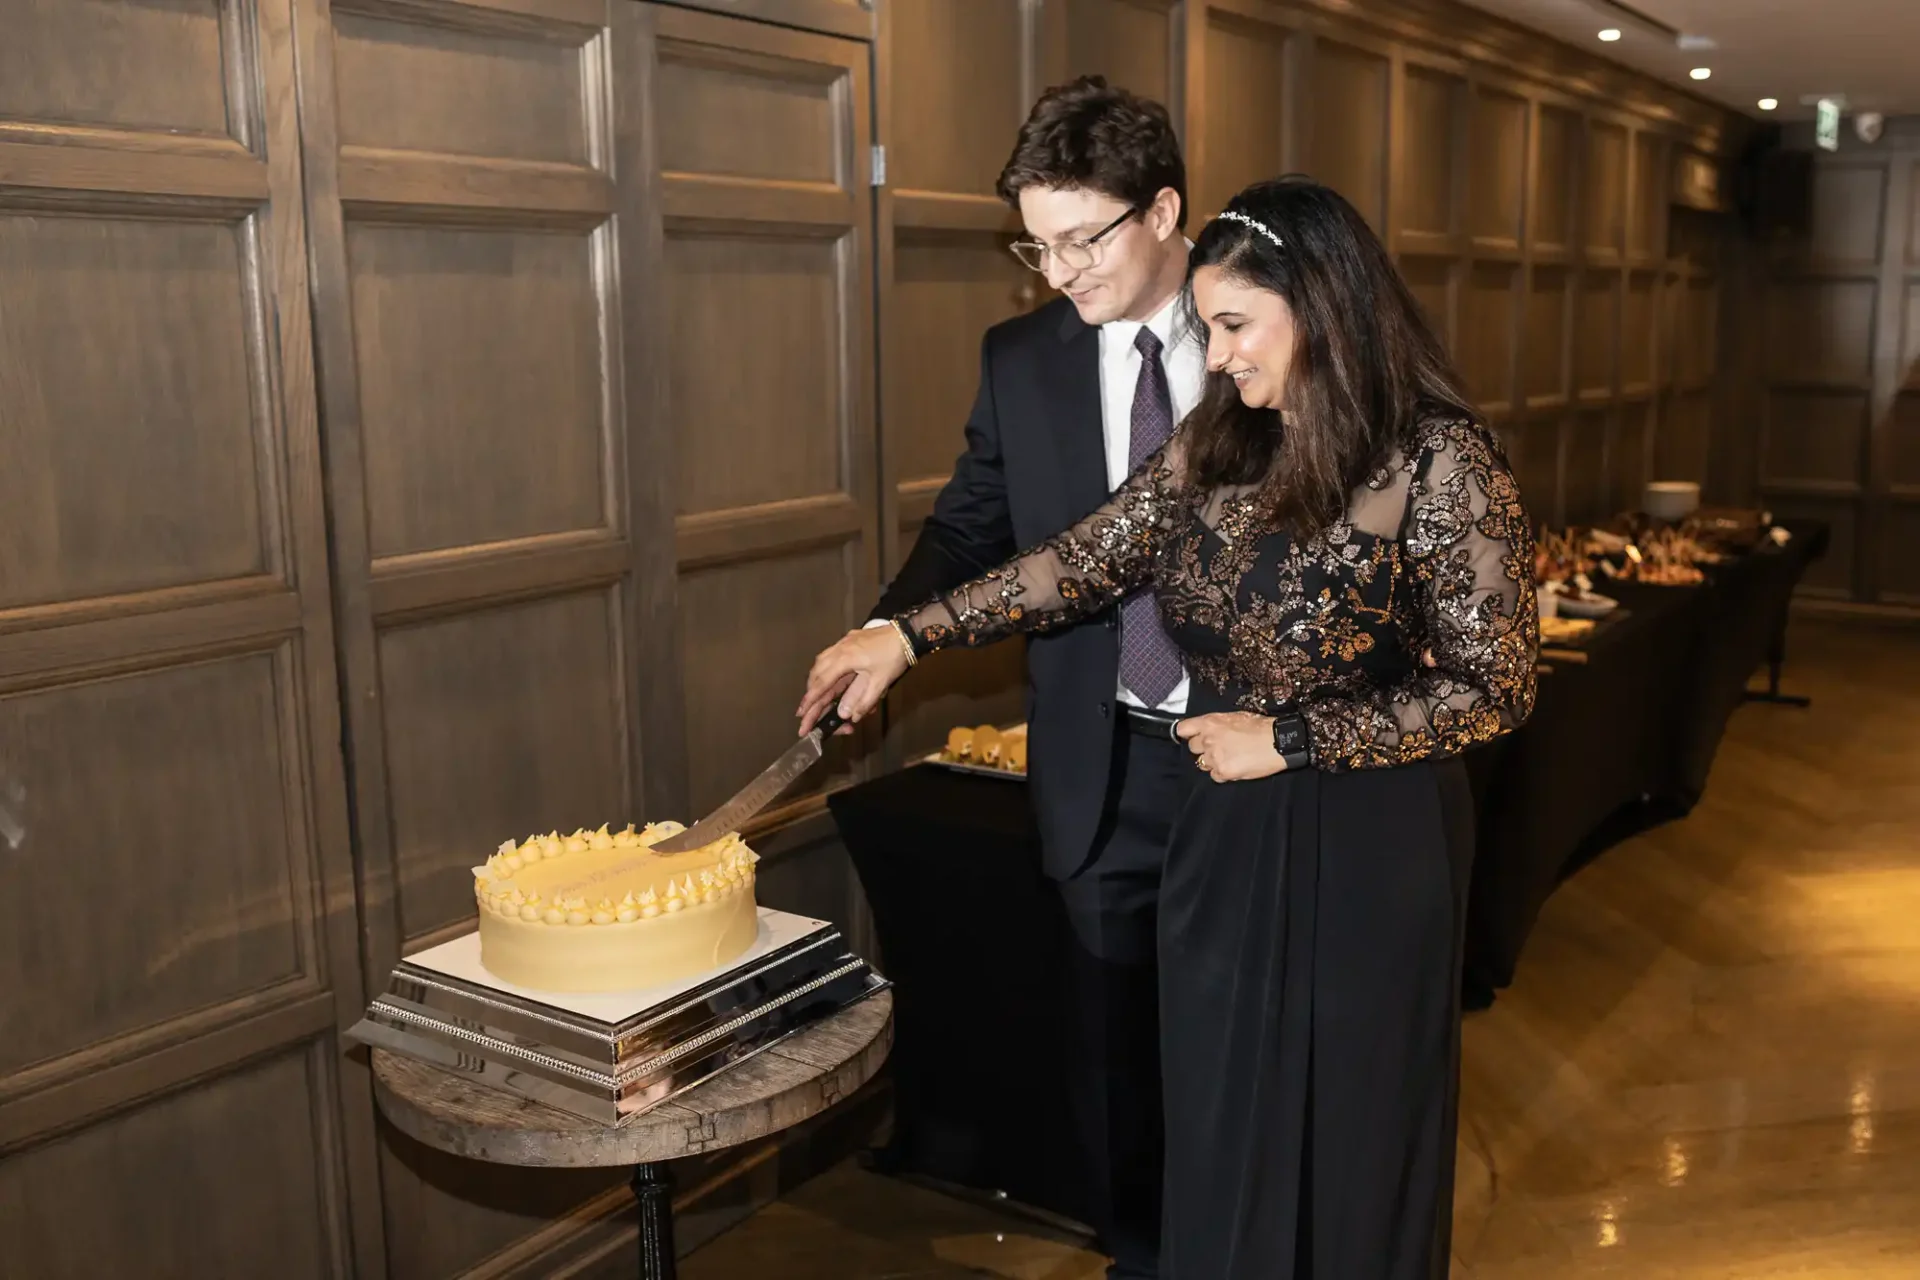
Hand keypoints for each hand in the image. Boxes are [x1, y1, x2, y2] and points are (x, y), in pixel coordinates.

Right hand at [797, 625, 912, 735]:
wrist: (907, 633)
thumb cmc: (894, 657)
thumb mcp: (880, 683)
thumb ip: (862, 701)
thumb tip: (847, 715)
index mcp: (844, 659)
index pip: (822, 683)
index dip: (811, 700)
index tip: (802, 713)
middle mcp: (839, 649)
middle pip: (817, 672)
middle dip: (811, 691)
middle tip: (806, 708)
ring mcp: (844, 642)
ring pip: (822, 661)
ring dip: (817, 678)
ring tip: (816, 694)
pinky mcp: (850, 639)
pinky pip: (830, 654)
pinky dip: (825, 667)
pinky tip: (830, 674)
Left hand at [1176, 712, 1287, 782]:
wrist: (1278, 741)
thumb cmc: (1261, 726)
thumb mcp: (1235, 717)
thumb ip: (1217, 724)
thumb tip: (1209, 729)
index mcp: (1210, 723)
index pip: (1183, 729)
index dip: (1187, 733)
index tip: (1191, 735)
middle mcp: (1208, 740)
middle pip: (1192, 747)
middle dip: (1203, 748)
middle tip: (1219, 747)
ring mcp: (1214, 757)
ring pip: (1202, 763)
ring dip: (1212, 761)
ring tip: (1230, 757)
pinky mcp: (1223, 772)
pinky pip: (1214, 775)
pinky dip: (1222, 773)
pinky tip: (1235, 767)